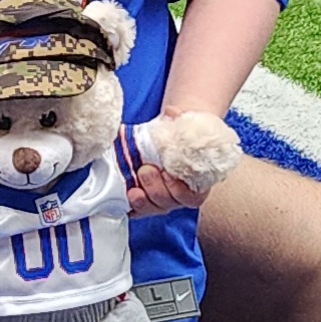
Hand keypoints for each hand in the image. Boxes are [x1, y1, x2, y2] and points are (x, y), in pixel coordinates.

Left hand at [125, 111, 243, 215]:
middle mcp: (179, 194)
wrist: (172, 135)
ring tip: (133, 187)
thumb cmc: (182, 135)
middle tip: (145, 170)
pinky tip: (124, 199)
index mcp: (196, 182)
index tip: (168, 174)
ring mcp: (162, 198)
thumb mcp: (186, 125)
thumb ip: (181, 119)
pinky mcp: (146, 198)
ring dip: (142, 200)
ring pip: (154, 207)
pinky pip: (138, 209)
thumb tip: (172, 112)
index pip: (193, 197)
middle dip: (156, 189)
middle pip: (169, 202)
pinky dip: (131, 207)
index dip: (179, 189)